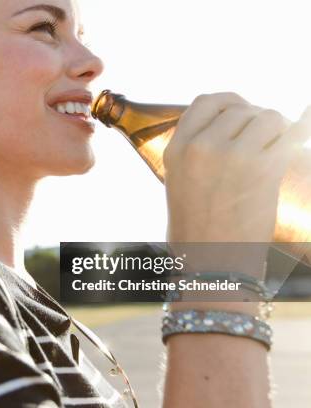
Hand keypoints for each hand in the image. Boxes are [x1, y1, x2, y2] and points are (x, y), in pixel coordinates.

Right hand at [163, 92, 310, 275]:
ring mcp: (232, 156)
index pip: (206, 102)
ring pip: (267, 117)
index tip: (242, 111)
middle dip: (256, 120)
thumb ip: (197, 150)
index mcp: (177, 149)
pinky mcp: (263, 169)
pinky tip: (298, 142)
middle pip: (240, 108)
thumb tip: (234, 124)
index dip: (229, 102)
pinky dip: (298, 136)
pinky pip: (290, 136)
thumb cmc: (197, 228)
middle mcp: (201, 147)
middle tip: (265, 140)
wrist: (212, 263)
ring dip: (278, 129)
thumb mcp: (180, 181)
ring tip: (276, 150)